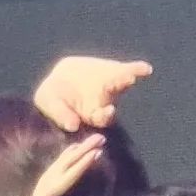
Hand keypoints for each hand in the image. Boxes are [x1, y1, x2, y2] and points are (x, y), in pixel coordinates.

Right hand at [0, 132, 107, 195]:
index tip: (76, 149)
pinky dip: (82, 165)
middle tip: (97, 136)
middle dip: (79, 150)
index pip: (54, 175)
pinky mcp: (49, 195)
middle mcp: (42, 191)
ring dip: (84, 151)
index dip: (66, 161)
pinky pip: (69, 177)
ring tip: (100, 139)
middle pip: (62, 165)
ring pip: (67, 166)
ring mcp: (45, 191)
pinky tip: (94, 155)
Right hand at [33, 56, 151, 131]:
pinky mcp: (113, 72)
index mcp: (90, 116)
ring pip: (121, 84)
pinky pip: (127, 70)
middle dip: (118, 95)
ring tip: (131, 75)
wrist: (60, 79)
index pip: (101, 119)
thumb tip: (73, 126)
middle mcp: (104, 103)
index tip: (107, 112)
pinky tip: (145, 69)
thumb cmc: (53, 98)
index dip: (105, 116)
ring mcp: (110, 87)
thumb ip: (60, 115)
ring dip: (128, 80)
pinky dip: (136, 69)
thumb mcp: (49, 104)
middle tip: (124, 87)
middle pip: (113, 101)